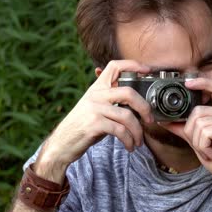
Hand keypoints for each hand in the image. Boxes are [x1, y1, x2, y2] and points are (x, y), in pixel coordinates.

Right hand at [35, 60, 153, 182]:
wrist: (61, 145)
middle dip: (145, 107)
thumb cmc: (83, 127)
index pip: (114, 66)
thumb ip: (112, 100)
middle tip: (150, 120)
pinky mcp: (93, 124)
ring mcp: (93, 109)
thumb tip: (139, 100)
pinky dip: (129, 140)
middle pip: (129, 92)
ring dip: (138, 131)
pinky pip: (120, 130)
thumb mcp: (96, 108)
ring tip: (138, 141)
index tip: (148, 70)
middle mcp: (95, 95)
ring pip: (127, 115)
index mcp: (97, 88)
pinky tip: (130, 146)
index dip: (133, 65)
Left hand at [160, 77, 211, 204]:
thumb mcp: (197, 141)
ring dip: (198, 142)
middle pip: (197, 111)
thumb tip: (163, 119)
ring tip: (210, 150)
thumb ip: (183, 128)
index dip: (201, 82)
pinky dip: (203, 146)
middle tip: (204, 147)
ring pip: (199, 123)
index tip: (187, 83)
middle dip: (192, 132)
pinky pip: (205, 132)